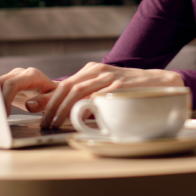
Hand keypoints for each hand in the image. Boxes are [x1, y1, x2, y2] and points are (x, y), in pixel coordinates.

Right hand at [0, 67, 58, 115]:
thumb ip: (45, 101)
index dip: (5, 98)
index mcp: (32, 75)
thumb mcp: (55, 99)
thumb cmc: (55, 95)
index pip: (12, 84)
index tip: (5, 114)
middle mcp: (20, 73)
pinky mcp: (7, 83)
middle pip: (1, 83)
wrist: (52, 90)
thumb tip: (29, 105)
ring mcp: (12, 77)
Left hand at [29, 62, 183, 127]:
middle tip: (44, 123)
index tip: (34, 111)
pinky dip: (84, 109)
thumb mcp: (106, 91)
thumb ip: (88, 99)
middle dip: (50, 106)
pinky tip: (77, 120)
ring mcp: (109, 78)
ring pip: (77, 91)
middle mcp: (98, 71)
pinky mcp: (119, 87)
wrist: (161, 83)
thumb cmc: (130, 91)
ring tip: (55, 124)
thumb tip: (63, 114)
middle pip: (66, 87)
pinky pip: (97, 98)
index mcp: (92, 70)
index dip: (46, 99)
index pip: (63, 84)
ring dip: (62, 110)